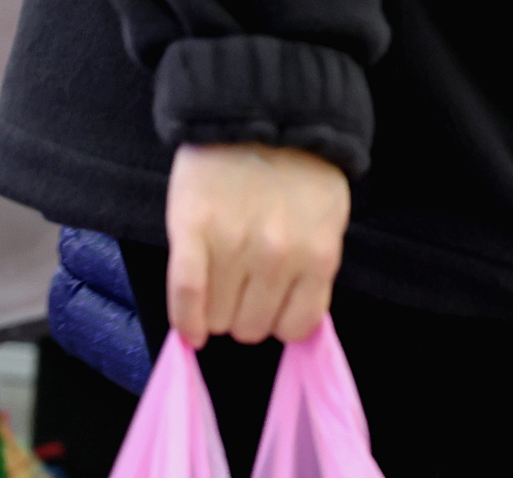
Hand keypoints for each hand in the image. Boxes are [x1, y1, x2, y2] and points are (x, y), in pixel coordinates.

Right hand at [165, 143, 349, 348]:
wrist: (259, 110)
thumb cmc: (298, 171)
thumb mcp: (326, 222)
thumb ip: (313, 269)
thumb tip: (292, 318)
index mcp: (318, 257)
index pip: (296, 326)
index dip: (279, 325)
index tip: (270, 314)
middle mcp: (279, 257)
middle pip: (254, 326)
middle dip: (245, 318)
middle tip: (239, 294)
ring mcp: (235, 245)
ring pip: (220, 317)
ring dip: (217, 315)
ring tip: (217, 292)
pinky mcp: (193, 229)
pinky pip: (187, 293)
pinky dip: (186, 319)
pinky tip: (190, 332)